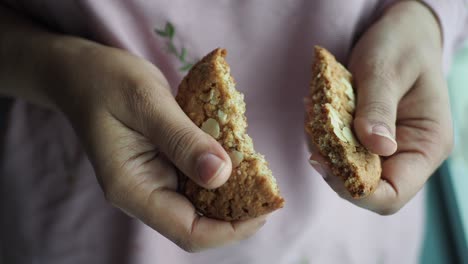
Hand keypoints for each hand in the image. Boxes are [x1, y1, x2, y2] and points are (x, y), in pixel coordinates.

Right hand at [50, 42, 266, 250]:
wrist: (83, 73)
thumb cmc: (106, 82)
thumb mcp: (146, 102)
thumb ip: (182, 140)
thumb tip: (221, 175)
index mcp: (132, 188)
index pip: (188, 231)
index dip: (231, 229)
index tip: (266, 206)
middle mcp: (144, 194)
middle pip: (199, 223)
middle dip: (238, 210)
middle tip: (269, 183)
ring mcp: (153, 182)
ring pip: (202, 202)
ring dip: (232, 189)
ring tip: (257, 165)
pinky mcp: (163, 166)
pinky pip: (197, 179)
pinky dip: (220, 169)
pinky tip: (236, 150)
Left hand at [309, 1, 452, 213]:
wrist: (401, 33)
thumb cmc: (401, 45)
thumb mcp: (387, 70)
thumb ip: (378, 108)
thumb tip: (376, 146)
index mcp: (426, 146)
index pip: (392, 194)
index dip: (356, 190)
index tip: (323, 161)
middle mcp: (407, 153)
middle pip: (364, 185)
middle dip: (333, 165)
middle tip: (313, 130)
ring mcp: (386, 147)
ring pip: (347, 168)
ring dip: (324, 146)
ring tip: (314, 112)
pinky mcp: (367, 137)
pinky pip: (341, 147)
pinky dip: (324, 134)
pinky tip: (316, 109)